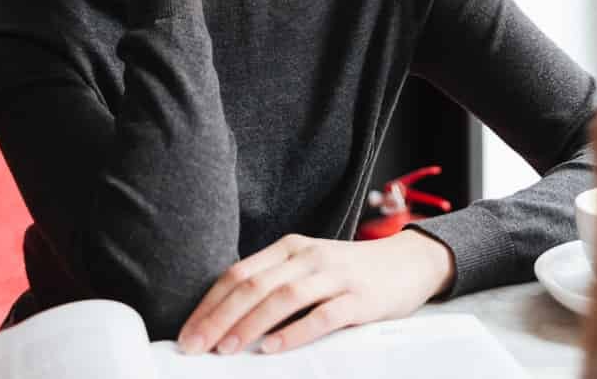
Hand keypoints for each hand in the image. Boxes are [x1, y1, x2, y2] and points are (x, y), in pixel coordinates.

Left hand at [176, 232, 455, 355]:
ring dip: (250, 325)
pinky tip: (273, 348)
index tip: (187, 334)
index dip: (209, 304)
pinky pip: (322, 315)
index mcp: (290, 247)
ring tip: (226, 350)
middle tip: (195, 347)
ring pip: (283, 297)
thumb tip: (225, 321)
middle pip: (255, 285)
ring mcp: (335, 275)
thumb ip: (274, 283)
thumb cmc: (350, 272)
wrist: (409, 263)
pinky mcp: (360, 298)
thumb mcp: (308, 267)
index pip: (239, 273)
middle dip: (219, 318)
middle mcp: (309, 256)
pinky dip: (295, 333)